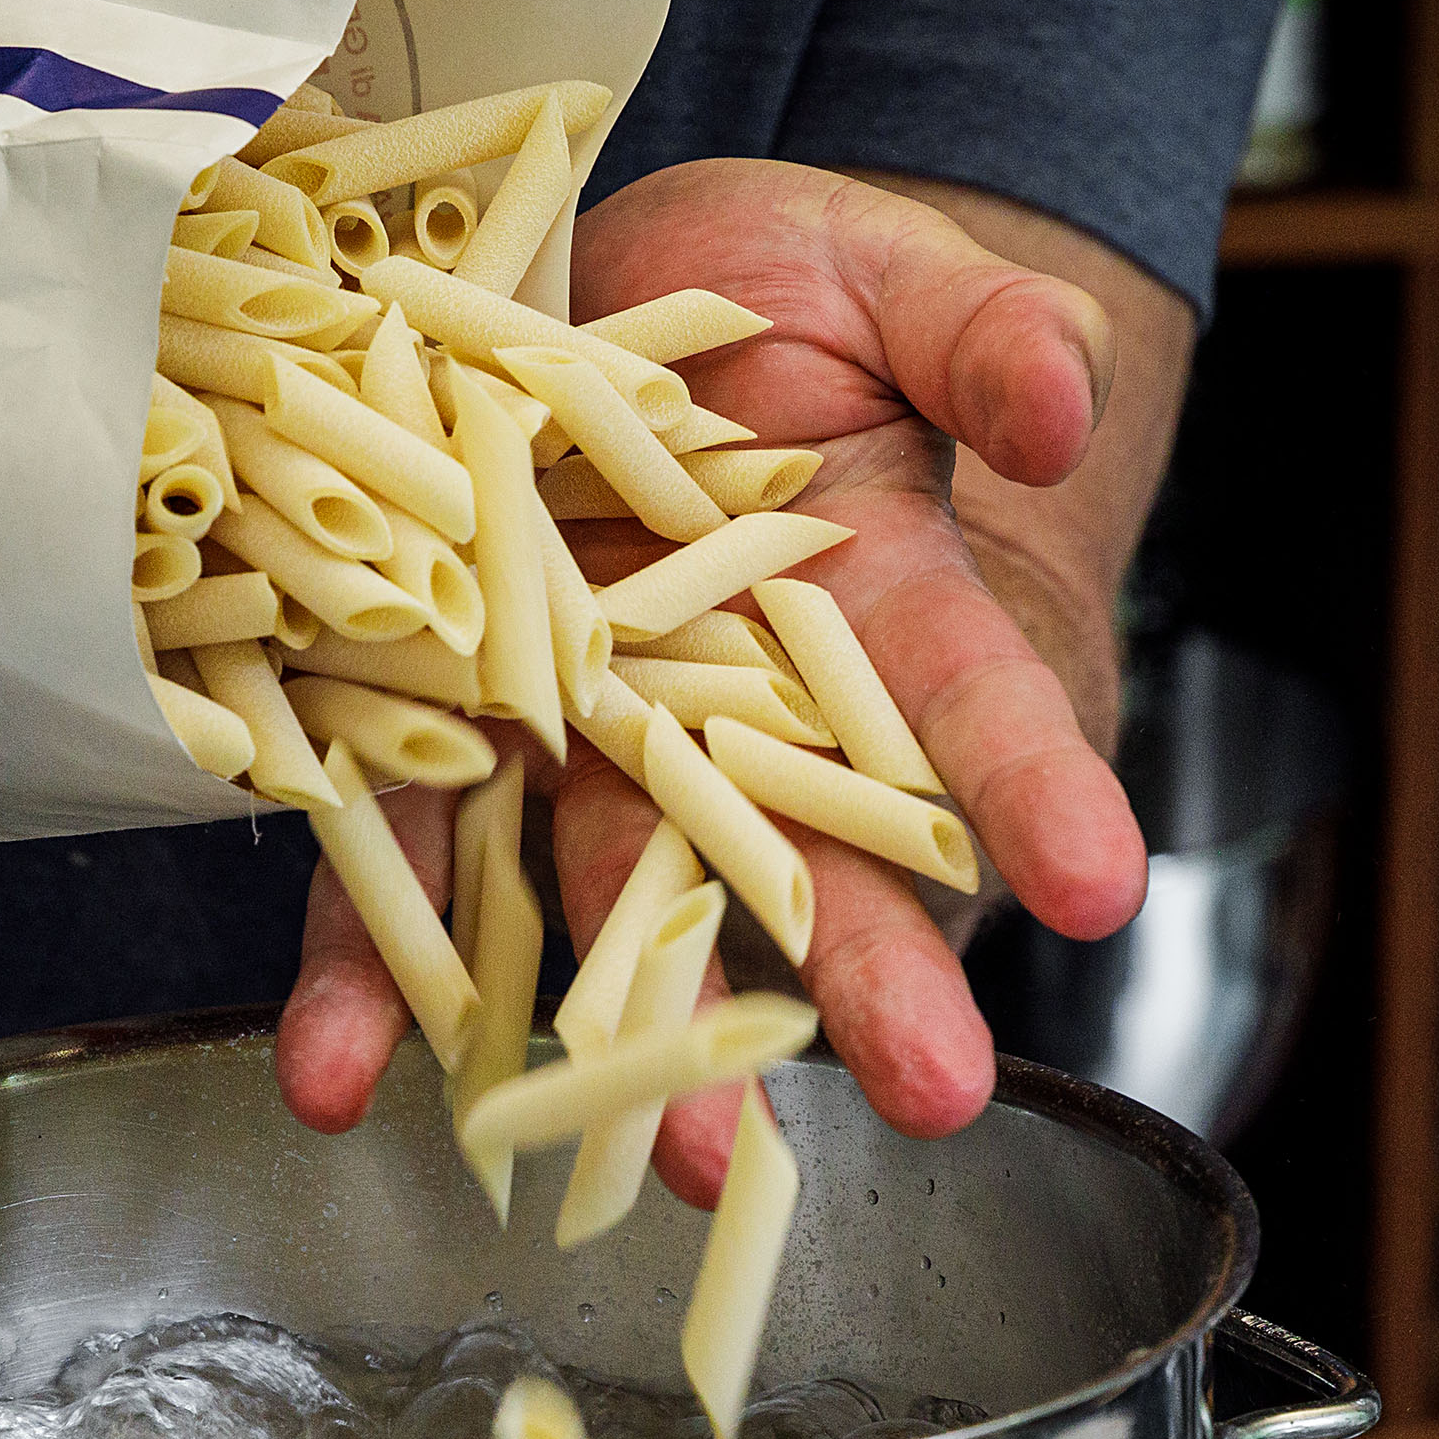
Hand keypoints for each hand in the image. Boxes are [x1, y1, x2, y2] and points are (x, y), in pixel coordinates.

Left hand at [275, 159, 1148, 1194]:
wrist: (579, 282)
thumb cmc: (774, 294)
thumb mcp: (894, 276)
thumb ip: (986, 336)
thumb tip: (1061, 408)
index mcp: (863, 605)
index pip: (962, 703)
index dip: (1029, 785)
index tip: (1097, 881)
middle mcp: (716, 706)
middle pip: (797, 856)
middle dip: (862, 976)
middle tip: (933, 1091)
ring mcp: (566, 730)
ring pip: (596, 901)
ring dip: (623, 1039)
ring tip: (654, 1162)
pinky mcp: (420, 725)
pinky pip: (389, 862)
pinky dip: (361, 974)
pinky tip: (342, 1082)